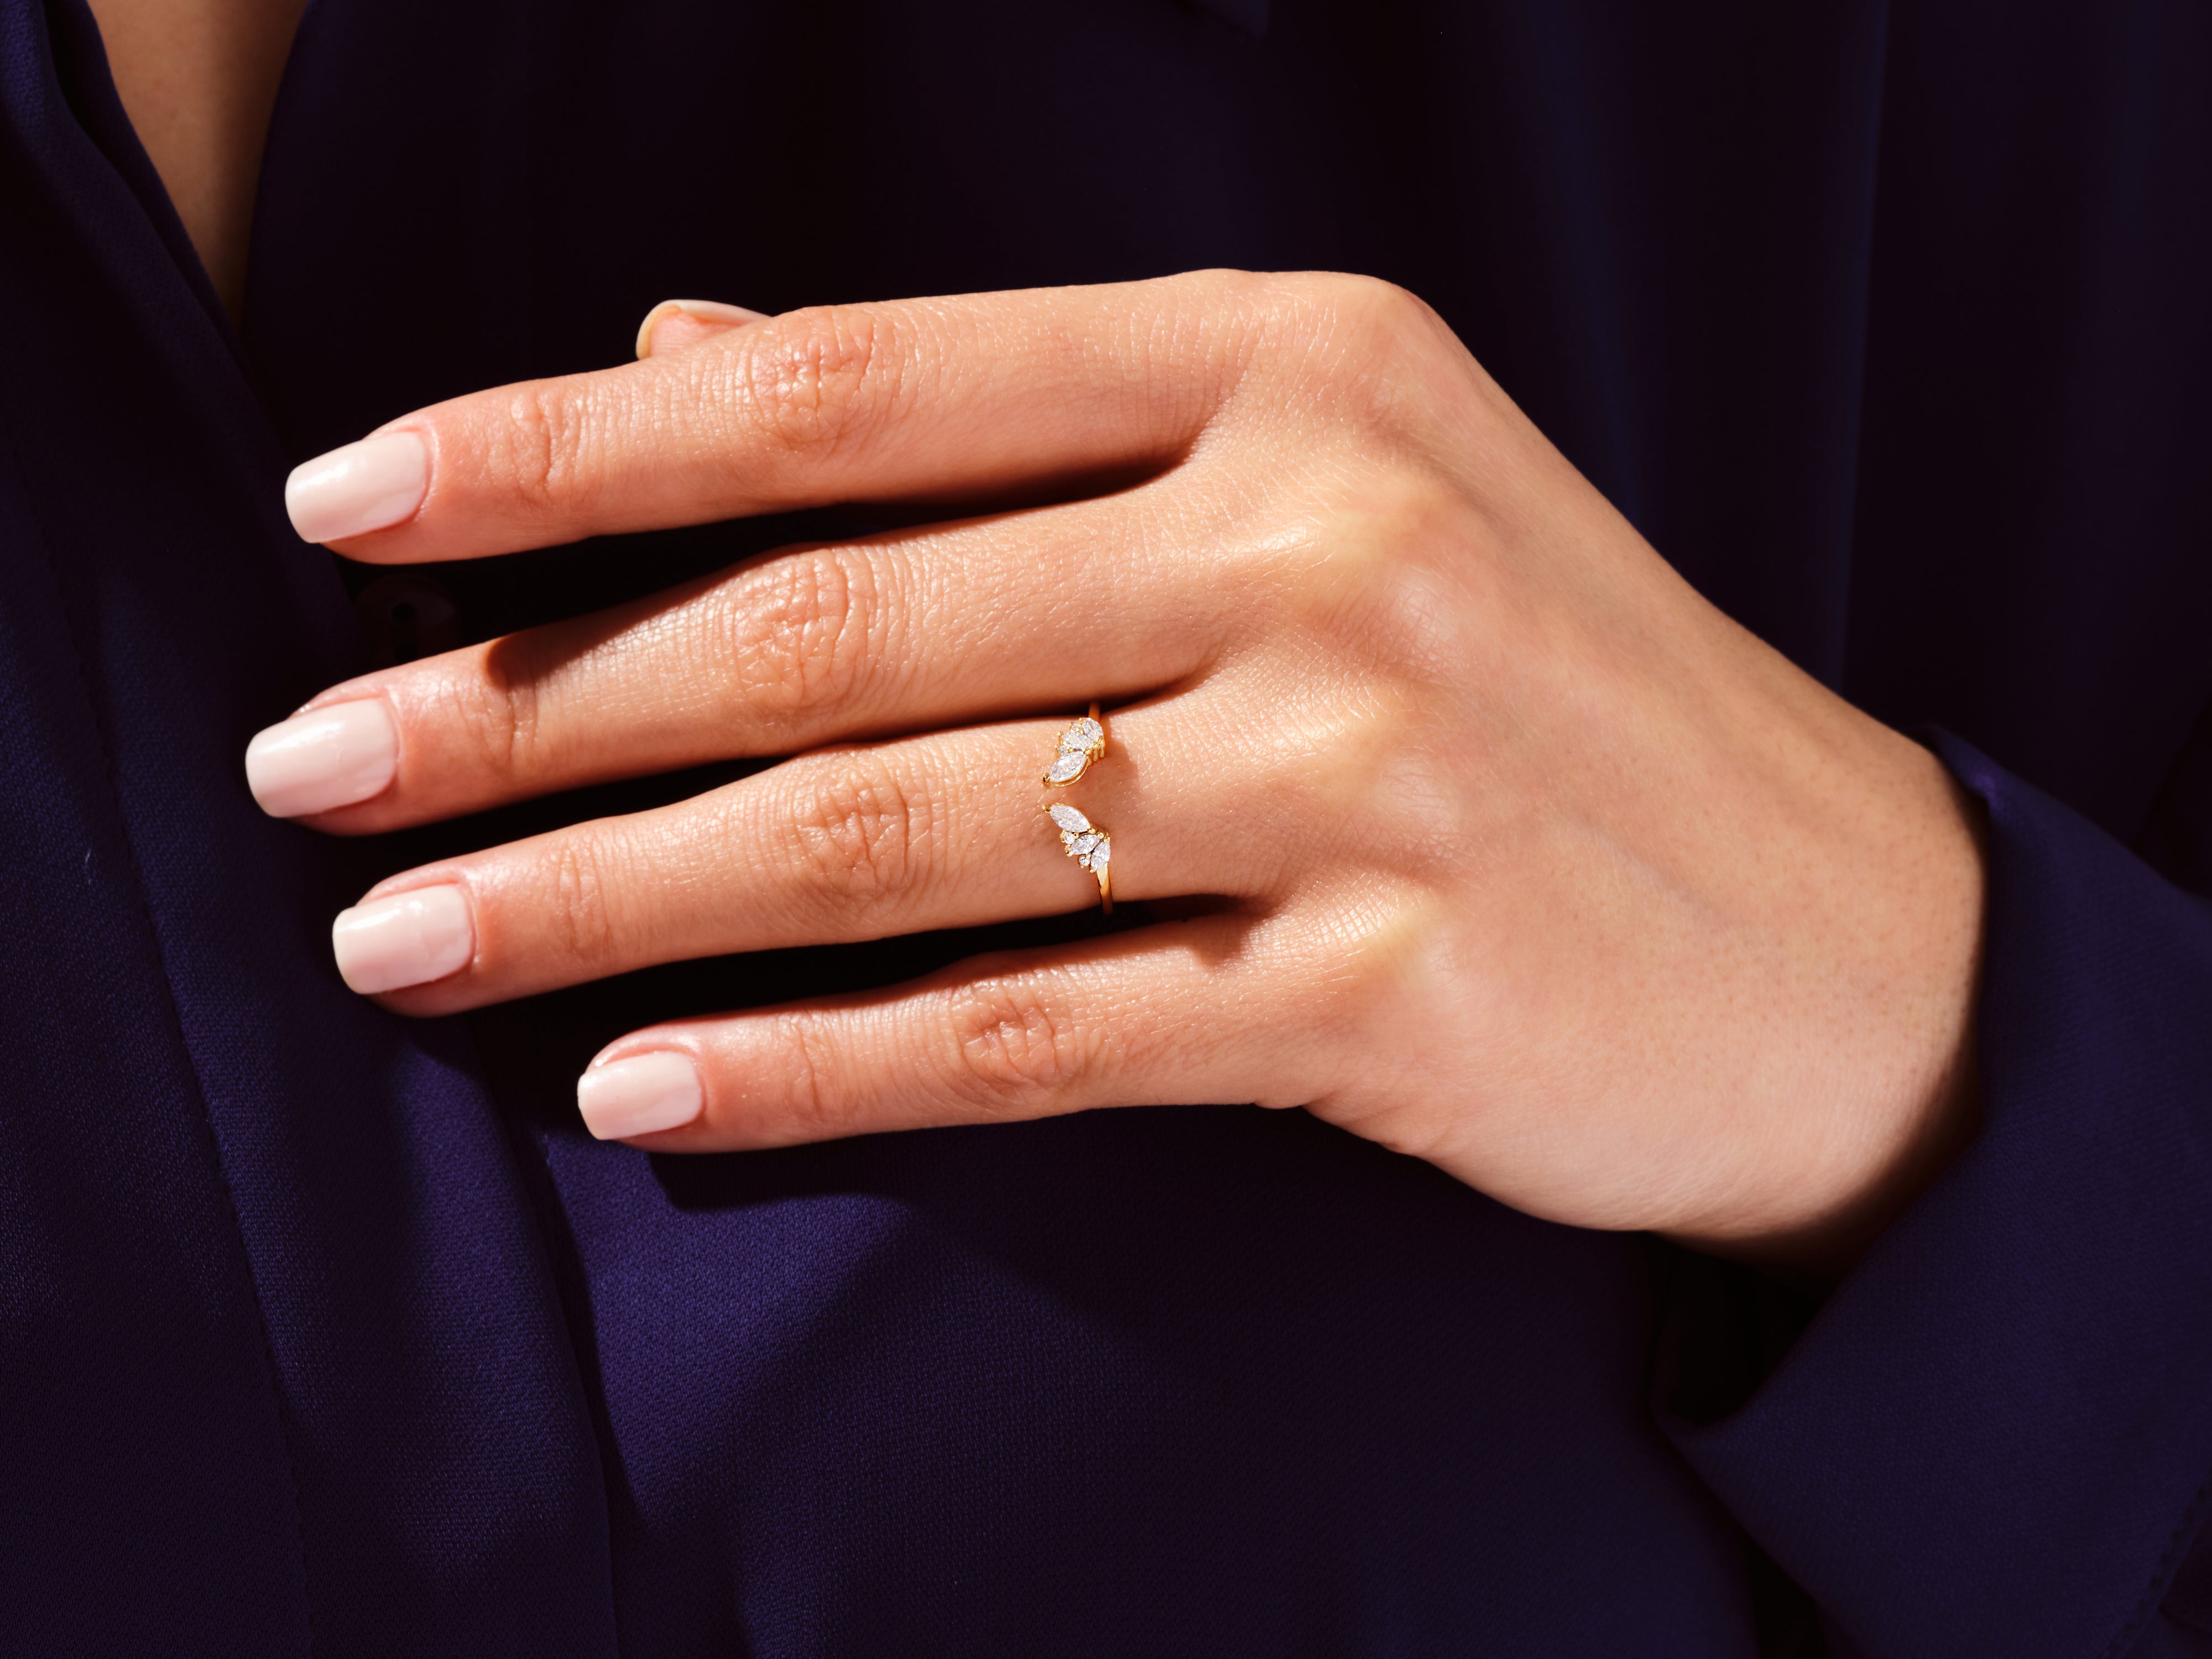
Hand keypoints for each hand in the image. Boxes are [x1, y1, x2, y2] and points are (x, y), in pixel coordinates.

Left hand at [249, 273, 1983, 1272]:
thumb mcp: (1317, 482)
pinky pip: (1039, 1028)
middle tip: (313, 770)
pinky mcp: (1396, 987)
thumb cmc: (1534, 682)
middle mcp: (1330, 536)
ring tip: (407, 939)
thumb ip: (999, 432)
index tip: (349, 507)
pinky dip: (819, 1066)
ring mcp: (1370, 766)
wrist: (1833, 923)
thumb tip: (676, 358)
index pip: (853, 388)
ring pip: (901, 836)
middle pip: (835, 625)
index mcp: (1296, 365)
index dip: (569, 446)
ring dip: (617, 895)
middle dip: (531, 703)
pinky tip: (642, 1087)